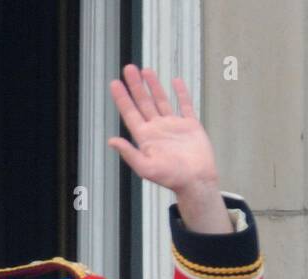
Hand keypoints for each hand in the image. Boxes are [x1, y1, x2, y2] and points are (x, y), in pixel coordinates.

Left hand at [108, 65, 219, 196]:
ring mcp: (173, 126)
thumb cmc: (171, 178)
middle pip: (143, 102)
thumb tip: (111, 141)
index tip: (115, 83)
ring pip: (161, 100)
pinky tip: (175, 81)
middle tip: (128, 68)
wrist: (196, 180)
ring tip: (146, 70)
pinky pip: (184, 105)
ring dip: (153, 85)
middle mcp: (157, 129)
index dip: (122, 98)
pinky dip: (180, 93)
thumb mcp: (146, 168)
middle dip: (135, 85)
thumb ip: (129, 153)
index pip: (130, 113)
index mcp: (145, 138)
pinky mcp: (190, 125)